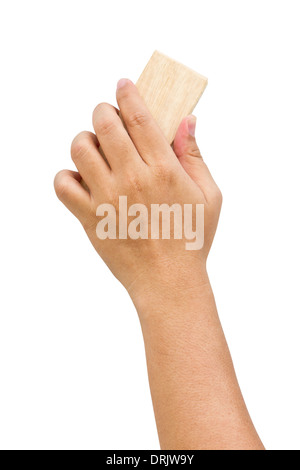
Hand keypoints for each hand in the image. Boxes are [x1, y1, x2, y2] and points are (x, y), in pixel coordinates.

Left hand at [54, 79, 221, 300]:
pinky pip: (62, 185)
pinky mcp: (89, 218)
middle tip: (110, 119)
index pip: (138, 116)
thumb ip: (195, 156)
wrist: (168, 282)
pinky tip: (84, 180)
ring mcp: (106, 198)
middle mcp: (132, 179)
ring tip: (96, 149)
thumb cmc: (192, 240)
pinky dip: (67, 176)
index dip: (127, 93)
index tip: (123, 84)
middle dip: (104, 111)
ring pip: (79, 148)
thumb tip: (187, 121)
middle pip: (104, 123)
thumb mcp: (209, 196)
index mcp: (163, 170)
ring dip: (85, 140)